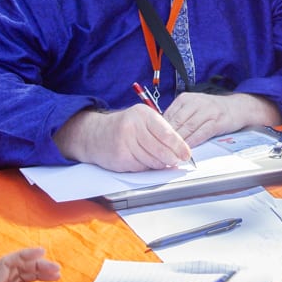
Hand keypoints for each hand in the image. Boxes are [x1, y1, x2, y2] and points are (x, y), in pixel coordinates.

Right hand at [54, 105, 192, 170]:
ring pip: (152, 160)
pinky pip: (141, 167)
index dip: (179, 146)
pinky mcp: (120, 157)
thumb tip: (180, 148)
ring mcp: (125, 142)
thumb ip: (160, 130)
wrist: (95, 134)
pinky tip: (144, 161)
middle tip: (177, 161)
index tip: (186, 154)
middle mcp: (133, 126)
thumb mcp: (142, 120)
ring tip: (161, 161)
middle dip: (172, 158)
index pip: (166, 133)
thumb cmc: (123, 127)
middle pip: (160, 149)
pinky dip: (146, 167)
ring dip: (160, 164)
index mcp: (142, 114)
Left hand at [163, 91, 278, 146]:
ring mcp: (207, 111)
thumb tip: (159, 132)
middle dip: (167, 139)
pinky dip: (193, 142)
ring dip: (179, 143)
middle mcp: (195, 102)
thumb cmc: (211, 110)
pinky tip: (187, 150)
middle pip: (176, 122)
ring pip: (187, 128)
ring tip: (171, 153)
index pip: (167, 115)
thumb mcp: (192, 107)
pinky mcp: (217, 120)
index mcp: (185, 99)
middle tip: (159, 151)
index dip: (159, 131)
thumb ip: (178, 117)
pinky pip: (201, 133)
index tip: (153, 143)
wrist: (237, 107)